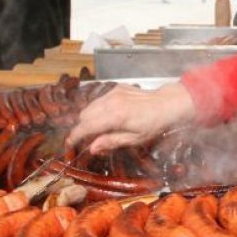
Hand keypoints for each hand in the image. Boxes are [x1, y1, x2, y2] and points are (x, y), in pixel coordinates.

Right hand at [65, 82, 196, 153]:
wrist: (167, 103)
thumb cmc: (154, 124)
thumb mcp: (135, 139)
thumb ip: (111, 142)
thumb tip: (92, 148)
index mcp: (115, 116)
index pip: (86, 126)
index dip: (75, 137)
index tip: (69, 144)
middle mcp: (111, 101)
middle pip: (84, 115)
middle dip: (83, 128)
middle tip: (90, 139)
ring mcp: (113, 92)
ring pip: (90, 106)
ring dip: (90, 118)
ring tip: (101, 129)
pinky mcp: (117, 88)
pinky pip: (100, 99)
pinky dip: (99, 109)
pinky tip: (110, 116)